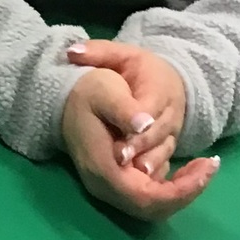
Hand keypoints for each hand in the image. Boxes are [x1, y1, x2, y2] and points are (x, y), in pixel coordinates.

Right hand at [61, 41, 218, 220]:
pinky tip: (189, 168)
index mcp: (102, 167)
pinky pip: (149, 196)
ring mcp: (109, 186)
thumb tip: (145, 124)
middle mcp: (104, 185)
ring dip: (183, 190)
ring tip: (205, 164)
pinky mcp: (118, 182)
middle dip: (186, 191)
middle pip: (151, 208)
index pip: (144, 196)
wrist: (63, 98)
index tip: (206, 165)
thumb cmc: (86, 92)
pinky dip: (173, 187)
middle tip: (211, 165)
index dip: (180, 189)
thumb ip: (123, 109)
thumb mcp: (103, 89)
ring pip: (153, 206)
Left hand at [66, 39, 186, 177]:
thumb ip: (99, 52)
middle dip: (141, 150)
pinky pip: (164, 167)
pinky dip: (154, 177)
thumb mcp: (122, 54)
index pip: (149, 111)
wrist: (164, 83)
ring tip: (134, 176)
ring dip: (150, 167)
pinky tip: (140, 187)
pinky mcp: (165, 150)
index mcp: (159, 88)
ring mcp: (169, 136)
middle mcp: (169, 116)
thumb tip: (70, 52)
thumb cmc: (137, 69)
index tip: (121, 144)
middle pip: (158, 137)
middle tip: (121, 160)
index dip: (135, 126)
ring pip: (163, 154)